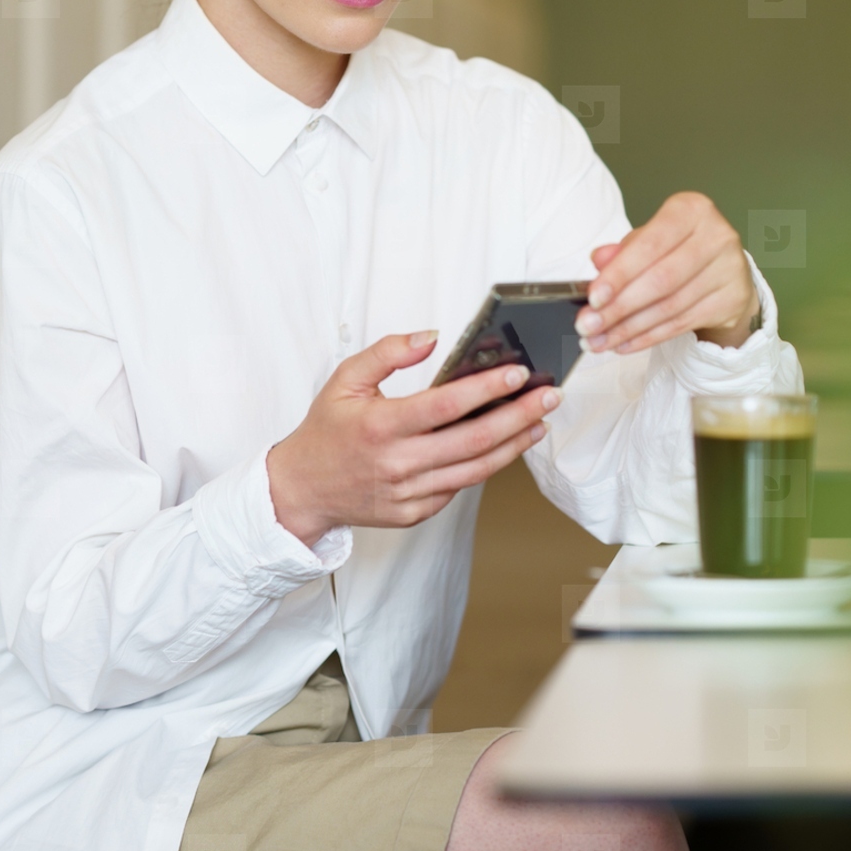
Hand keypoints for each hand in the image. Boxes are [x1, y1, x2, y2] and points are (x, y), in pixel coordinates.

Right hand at [266, 332, 561, 544]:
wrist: (301, 490)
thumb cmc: (326, 431)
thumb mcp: (345, 379)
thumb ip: (387, 352)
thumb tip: (430, 338)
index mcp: (381, 426)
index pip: (446, 405)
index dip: (487, 389)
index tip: (518, 374)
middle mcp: (398, 463)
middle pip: (474, 440)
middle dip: (520, 416)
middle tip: (549, 397)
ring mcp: (408, 493)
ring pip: (475, 470)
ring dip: (514, 446)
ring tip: (539, 423)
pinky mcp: (413, 513)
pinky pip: (458, 489)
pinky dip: (485, 467)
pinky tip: (504, 447)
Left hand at [576, 191, 759, 355]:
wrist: (725, 271)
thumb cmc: (679, 250)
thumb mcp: (649, 241)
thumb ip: (623, 250)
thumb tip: (599, 260)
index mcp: (691, 210)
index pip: (650, 246)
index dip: (619, 274)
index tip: (593, 298)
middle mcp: (716, 236)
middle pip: (660, 280)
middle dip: (619, 307)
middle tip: (589, 326)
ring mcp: (729, 269)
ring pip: (669, 307)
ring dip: (629, 328)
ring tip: (600, 340)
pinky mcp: (732, 300)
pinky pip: (681, 324)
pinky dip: (648, 337)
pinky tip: (624, 343)